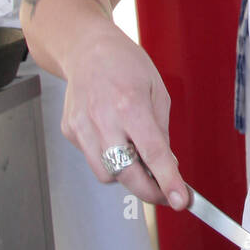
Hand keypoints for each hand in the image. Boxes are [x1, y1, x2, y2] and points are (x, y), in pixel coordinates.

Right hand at [59, 25, 190, 209]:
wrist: (86, 48)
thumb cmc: (126, 65)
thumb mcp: (157, 92)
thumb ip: (161, 132)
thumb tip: (167, 166)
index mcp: (130, 105)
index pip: (153, 153)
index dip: (168, 181)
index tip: (181, 200)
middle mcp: (102, 118)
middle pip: (126, 173)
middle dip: (149, 191)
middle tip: (166, 193)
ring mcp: (82, 126)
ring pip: (106, 174)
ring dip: (127, 174)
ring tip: (136, 155)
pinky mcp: (69, 131)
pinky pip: (93, 159)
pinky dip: (108, 158)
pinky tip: (114, 137)